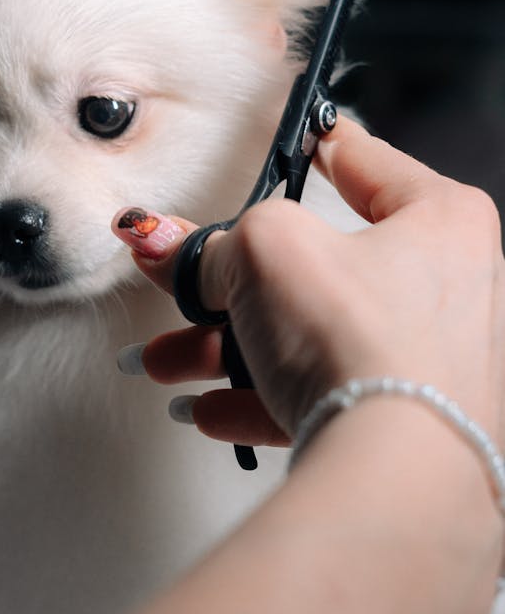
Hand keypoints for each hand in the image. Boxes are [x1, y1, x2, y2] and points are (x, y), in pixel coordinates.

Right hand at [112, 115, 504, 443]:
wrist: (397, 474)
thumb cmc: (366, 345)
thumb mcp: (264, 250)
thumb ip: (213, 242)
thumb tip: (172, 248)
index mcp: (439, 221)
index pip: (365, 161)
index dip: (316, 146)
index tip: (298, 140)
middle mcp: (447, 288)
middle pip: (319, 266)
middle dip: (234, 282)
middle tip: (187, 279)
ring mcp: (429, 360)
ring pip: (309, 336)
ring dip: (227, 348)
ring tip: (167, 360)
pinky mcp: (404, 420)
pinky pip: (319, 394)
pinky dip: (260, 396)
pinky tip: (209, 407)